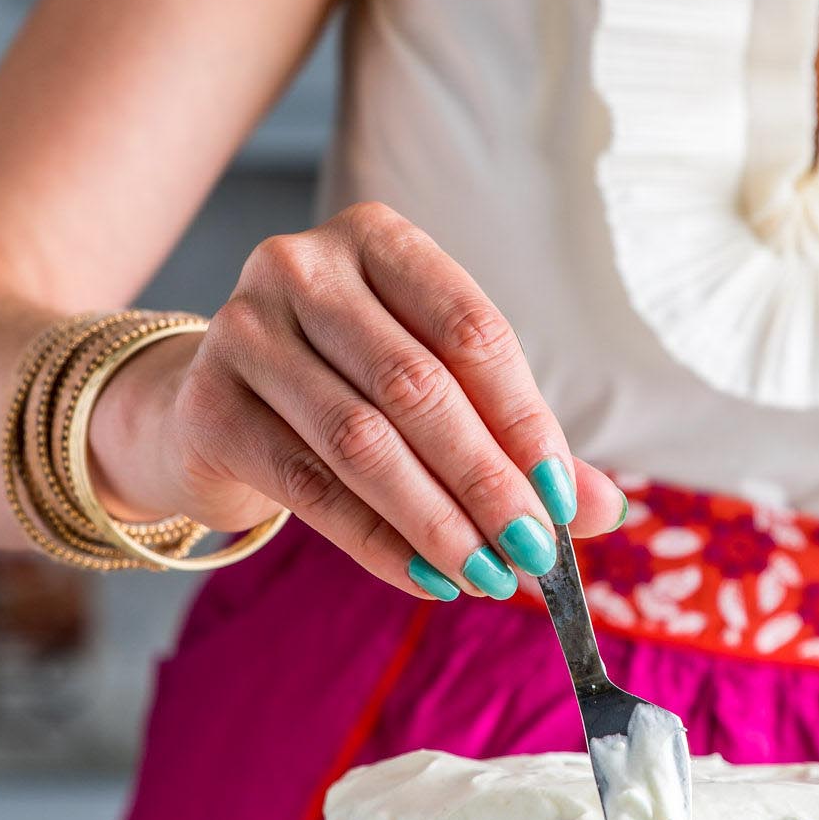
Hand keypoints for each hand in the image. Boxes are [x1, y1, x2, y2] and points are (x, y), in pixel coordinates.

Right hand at [88, 202, 622, 596]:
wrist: (207, 406)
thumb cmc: (346, 387)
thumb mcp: (437, 390)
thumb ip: (517, 438)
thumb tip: (611, 508)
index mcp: (379, 241)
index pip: (472, 331)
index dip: (524, 420)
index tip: (565, 498)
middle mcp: (303, 268)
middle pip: (418, 387)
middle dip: (487, 480)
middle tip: (534, 550)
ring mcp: (244, 331)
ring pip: (362, 441)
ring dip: (438, 520)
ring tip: (490, 574)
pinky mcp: (210, 406)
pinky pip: (309, 487)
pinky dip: (378, 542)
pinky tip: (427, 578)